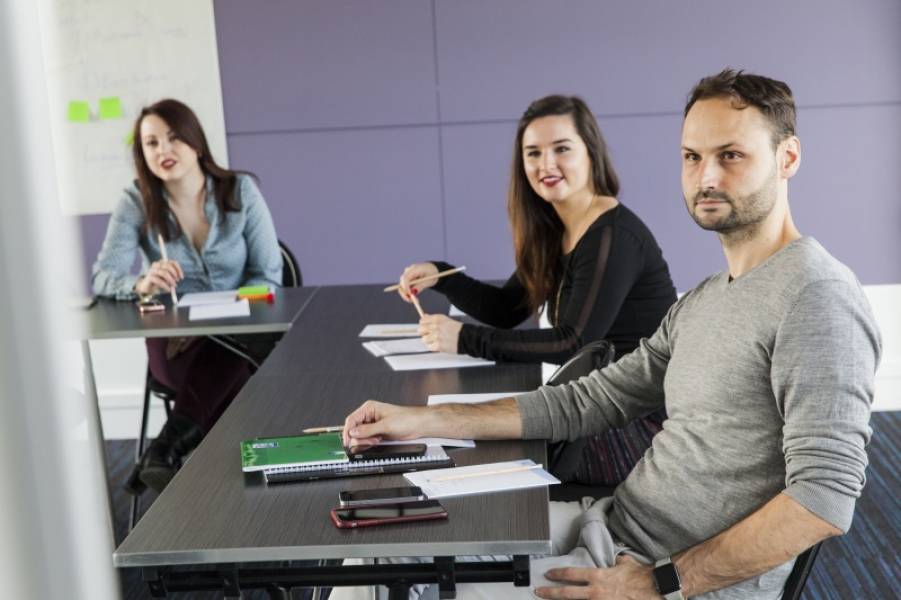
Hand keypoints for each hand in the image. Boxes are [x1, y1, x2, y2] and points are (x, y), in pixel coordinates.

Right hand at [135, 259, 183, 295]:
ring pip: (164, 273)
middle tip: (177, 281)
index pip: (172, 262)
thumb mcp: (167, 277)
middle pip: (168, 266)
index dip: (178, 269)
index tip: (181, 277)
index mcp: (162, 262)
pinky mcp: (149, 277)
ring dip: (171, 281)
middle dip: (174, 274)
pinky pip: (160, 281)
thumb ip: (173, 275)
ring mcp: (152, 270)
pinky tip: (168, 289)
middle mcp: (156, 264)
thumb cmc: (159, 280)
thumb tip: (179, 277)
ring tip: (173, 286)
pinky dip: (166, 286)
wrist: (147, 286)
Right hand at [343, 400, 428, 446]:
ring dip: (366, 441)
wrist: (418, 425)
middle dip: (360, 438)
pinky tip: (377, 441)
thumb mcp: (385, 425)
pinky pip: (367, 440)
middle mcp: (369, 416)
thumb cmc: (406, 419)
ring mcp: (373, 425)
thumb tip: (353, 432)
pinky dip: (369, 443)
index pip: (351, 420)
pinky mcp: (377, 433)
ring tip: (376, 440)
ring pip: (360, 436)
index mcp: (369, 408)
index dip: (348, 431)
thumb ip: (367, 430)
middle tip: (369, 441)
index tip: (347, 441)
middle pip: (354, 429)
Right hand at [397, 262, 438, 302]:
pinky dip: (408, 294)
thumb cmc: (432, 274)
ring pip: (402, 287)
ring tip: (416, 301)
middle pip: (401, 283)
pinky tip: (415, 298)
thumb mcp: (429, 280)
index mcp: (414, 268)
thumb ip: (420, 286)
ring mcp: (407, 275)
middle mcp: (408, 271)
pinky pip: (405, 288)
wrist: (433, 270)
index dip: (405, 288)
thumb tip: (412, 293)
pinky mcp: (407, 280)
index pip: (405, 278)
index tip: (410, 296)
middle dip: (405, 293)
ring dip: (407, 295)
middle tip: (411, 301)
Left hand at [418, 314, 462, 352]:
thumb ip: (433, 318)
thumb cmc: (457, 330)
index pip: (422, 321)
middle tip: (430, 335)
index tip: (427, 328)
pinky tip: (440, 345)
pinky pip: (429, 347)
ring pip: (424, 340)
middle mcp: (436, 326)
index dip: (424, 325)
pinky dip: (434, 347)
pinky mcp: (438, 345)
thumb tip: (424, 316)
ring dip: (429, 341)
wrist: (467, 338)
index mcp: (437, 319)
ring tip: (438, 340)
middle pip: (420, 330)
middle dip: (424, 333)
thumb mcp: (445, 320)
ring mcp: (436, 336)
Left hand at [535, 555, 657, 599]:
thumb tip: (617, 561)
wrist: (654, 588)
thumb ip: (617, 563)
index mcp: (598, 576)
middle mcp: (595, 591)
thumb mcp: (626, 564)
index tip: (548, 575)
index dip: (557, 574)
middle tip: (538, 592)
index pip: (571, 574)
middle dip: (550, 593)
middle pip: (566, 593)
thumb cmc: (641, 577)